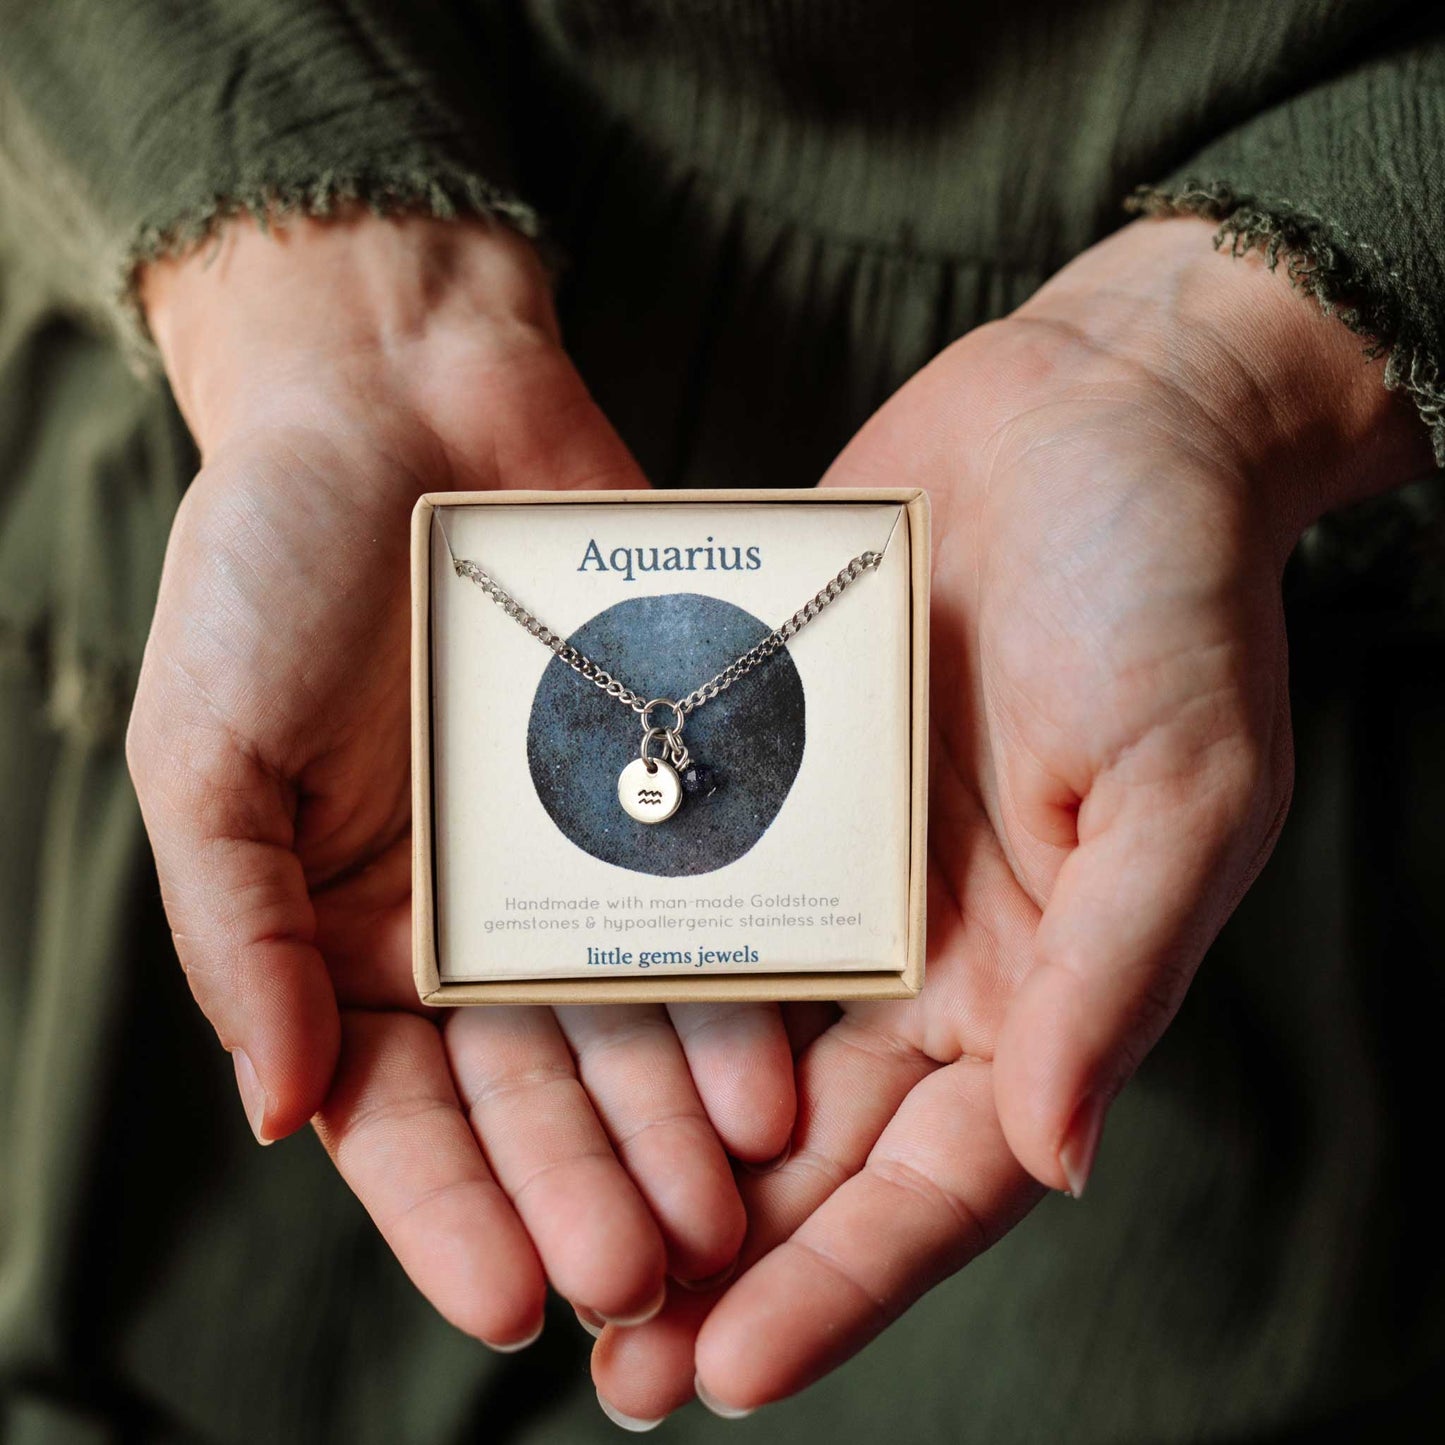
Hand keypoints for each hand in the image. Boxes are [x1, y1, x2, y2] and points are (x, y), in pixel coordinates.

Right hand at [126, 213, 795, 1347]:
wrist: (403, 401)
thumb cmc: (272, 567)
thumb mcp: (205, 751)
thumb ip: (239, 930)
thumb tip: (278, 1111)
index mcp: (347, 938)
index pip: (397, 1115)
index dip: (451, 1212)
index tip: (511, 1301)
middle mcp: (468, 926)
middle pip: (533, 1092)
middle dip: (588, 1187)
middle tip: (652, 1277)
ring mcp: (571, 864)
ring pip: (629, 1026)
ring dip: (673, 1123)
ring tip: (731, 1206)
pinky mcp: (661, 795)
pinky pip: (701, 910)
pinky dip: (732, 995)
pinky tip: (774, 1071)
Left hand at [591, 216, 1432, 1418]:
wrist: (1091, 421)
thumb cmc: (1169, 596)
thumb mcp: (1179, 785)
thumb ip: (1115, 972)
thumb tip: (1054, 1155)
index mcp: (1040, 984)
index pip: (936, 1179)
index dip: (841, 1283)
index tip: (728, 1370)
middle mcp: (934, 955)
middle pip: (817, 1152)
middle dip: (721, 1260)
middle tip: (607, 1361)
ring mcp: (846, 876)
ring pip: (735, 1050)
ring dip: (651, 1152)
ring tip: (549, 1240)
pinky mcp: (777, 785)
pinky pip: (695, 900)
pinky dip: (632, 983)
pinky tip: (538, 1045)